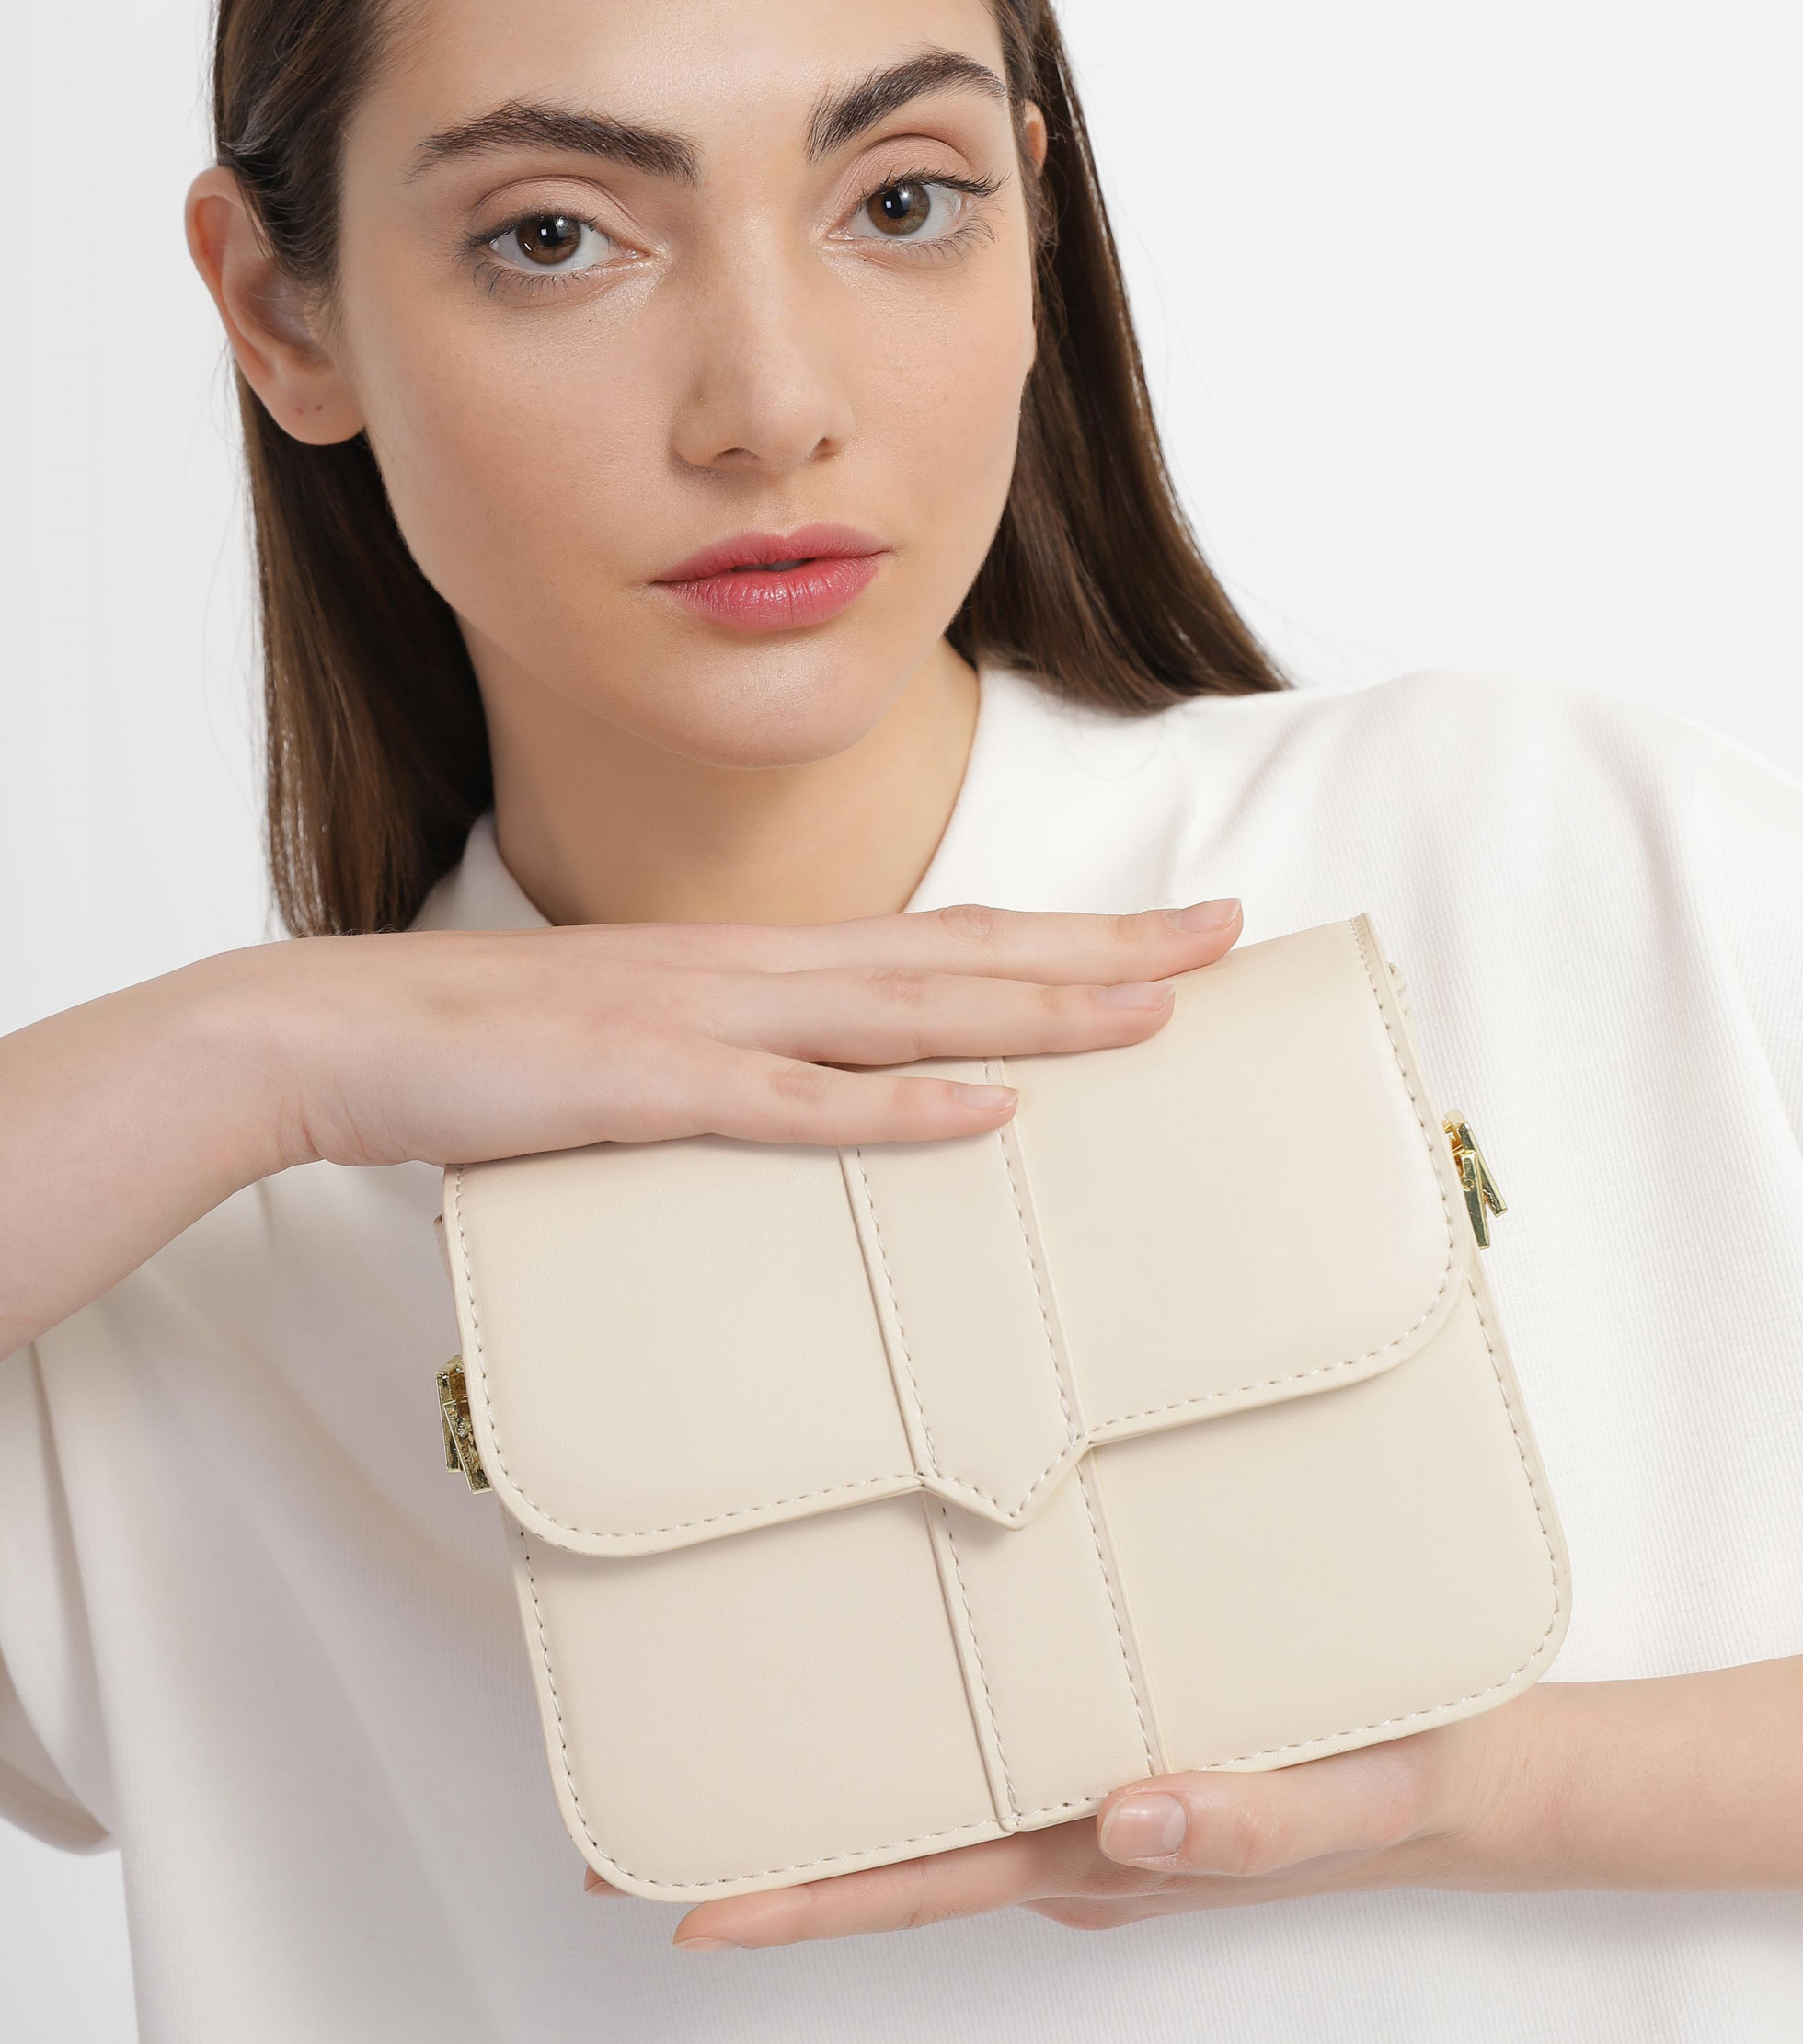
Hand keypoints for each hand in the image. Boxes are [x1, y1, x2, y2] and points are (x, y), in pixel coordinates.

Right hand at [258, 895, 1243, 1172]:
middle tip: (1227, 932)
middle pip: (960, 953)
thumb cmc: (482, 1049)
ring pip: (905, 1011)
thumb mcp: (633, 1050)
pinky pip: (791, 1105)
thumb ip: (732, 1073)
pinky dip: (894, 1110)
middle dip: (1102, 948)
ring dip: (1037, 1009)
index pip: (940, 940)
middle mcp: (753, 971)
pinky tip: (985, 1111)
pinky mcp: (645, 1087)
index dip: (1061, 935)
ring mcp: (703, 1021)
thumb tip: (809, 1109)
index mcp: (755, 965)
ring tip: (1157, 1008)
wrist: (335, 1031)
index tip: (1166, 933)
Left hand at [638, 1642, 1802, 1941]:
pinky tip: (891, 1682)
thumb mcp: (1353, 1794)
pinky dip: (921, 1731)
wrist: (1488, 1763)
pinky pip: (997, 1745)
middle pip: (897, 1850)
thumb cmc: (1415, 1775)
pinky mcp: (1124, 1736)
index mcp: (1107, 1853)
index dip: (799, 1898)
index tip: (679, 1902)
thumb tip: (1126, 1815)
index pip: (920, 1883)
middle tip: (635, 1821)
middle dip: (772, 1847)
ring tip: (731, 1735)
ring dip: (837, 1784)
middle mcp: (1079, 1830)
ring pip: (938, 1799)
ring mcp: (1098, 1794)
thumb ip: (1253, 1823)